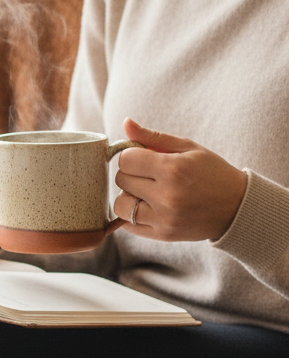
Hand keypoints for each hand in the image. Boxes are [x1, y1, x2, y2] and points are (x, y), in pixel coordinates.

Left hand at [113, 118, 247, 241]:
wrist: (237, 208)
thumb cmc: (212, 173)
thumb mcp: (188, 148)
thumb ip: (153, 137)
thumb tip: (126, 123)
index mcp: (173, 169)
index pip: (125, 159)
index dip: (131, 156)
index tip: (143, 158)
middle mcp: (166, 196)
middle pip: (121, 180)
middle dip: (131, 174)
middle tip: (148, 175)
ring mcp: (163, 218)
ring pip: (119, 204)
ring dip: (128, 196)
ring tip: (146, 192)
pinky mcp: (162, 235)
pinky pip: (127, 224)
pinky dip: (131, 215)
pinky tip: (147, 207)